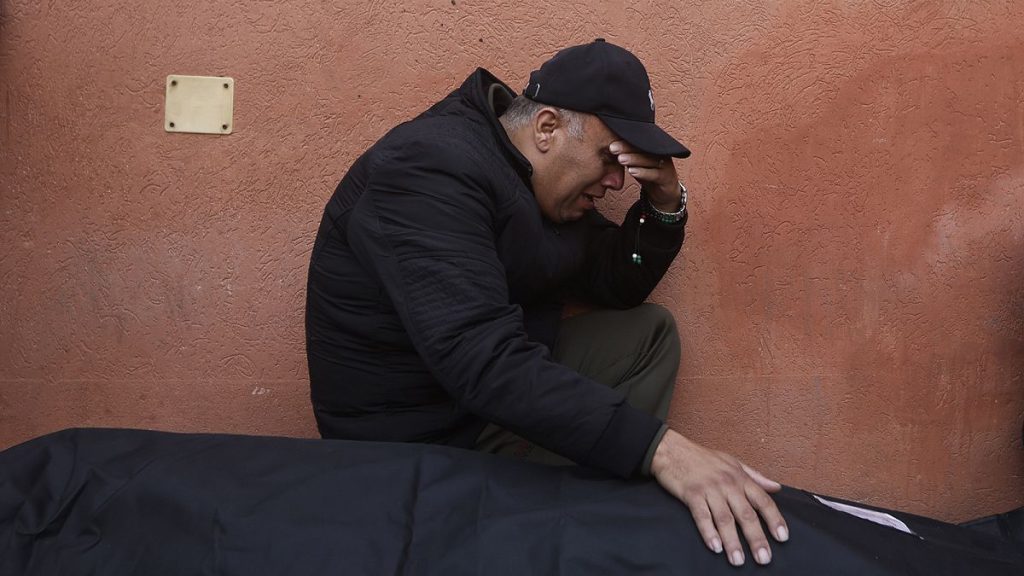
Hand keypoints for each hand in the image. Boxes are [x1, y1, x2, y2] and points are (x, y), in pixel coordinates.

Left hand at [608, 140, 678, 211]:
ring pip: (649, 159)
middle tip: (612, 148)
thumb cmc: (648, 174)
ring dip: (634, 159)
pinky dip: (643, 172)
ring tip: (620, 159)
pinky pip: (655, 174)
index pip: (638, 141)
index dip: (624, 141)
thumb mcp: (635, 165)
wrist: (665, 192)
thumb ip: (626, 157)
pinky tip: (632, 171)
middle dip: (626, 147)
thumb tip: (607, 150)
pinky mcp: (667, 177)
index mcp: (652, 147)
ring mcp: (665, 164)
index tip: (611, 143)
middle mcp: (660, 153)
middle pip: (643, 148)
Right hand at [650, 429, 788, 566]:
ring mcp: (709, 489)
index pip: (763, 501)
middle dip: (756, 538)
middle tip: (764, 559)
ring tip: (738, 560)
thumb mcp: (732, 462)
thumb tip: (776, 488)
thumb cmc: (703, 458)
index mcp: (740, 478)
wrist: (672, 449)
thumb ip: (755, 477)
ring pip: (725, 519)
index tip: (782, 538)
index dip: (774, 520)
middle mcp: (728, 484)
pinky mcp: (691, 494)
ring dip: (733, 541)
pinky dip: (708, 532)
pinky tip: (715, 547)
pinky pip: (702, 516)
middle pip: (746, 514)